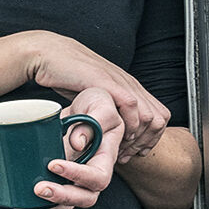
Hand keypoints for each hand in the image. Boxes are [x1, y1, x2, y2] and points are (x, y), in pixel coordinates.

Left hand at [12, 87, 123, 208]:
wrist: (83, 107)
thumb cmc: (95, 103)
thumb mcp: (99, 103)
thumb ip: (93, 120)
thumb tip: (76, 144)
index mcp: (105, 158)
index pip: (98, 177)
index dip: (78, 176)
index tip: (53, 164)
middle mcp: (92, 174)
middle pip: (85, 198)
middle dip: (61, 197)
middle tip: (38, 188)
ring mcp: (75, 180)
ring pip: (66, 206)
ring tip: (22, 208)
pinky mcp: (59, 180)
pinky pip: (52, 202)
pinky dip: (35, 208)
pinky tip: (17, 208)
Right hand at [24, 32, 168, 161]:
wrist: (49, 54)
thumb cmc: (65, 74)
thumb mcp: (92, 94)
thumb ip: (103, 106)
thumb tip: (106, 126)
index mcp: (129, 86)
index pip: (159, 115)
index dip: (151, 137)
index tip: (135, 151)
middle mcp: (129, 84)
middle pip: (159, 119)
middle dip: (147, 141)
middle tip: (129, 154)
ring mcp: (121, 82)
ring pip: (149, 116)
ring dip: (138, 138)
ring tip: (122, 148)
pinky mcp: (107, 81)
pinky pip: (131, 105)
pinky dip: (128, 123)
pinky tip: (115, 132)